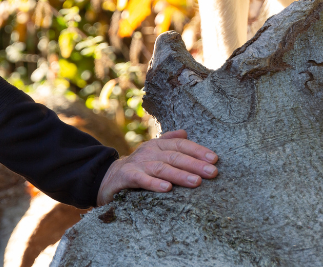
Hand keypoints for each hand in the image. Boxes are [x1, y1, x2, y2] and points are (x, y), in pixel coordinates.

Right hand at [96, 129, 217, 205]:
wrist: (107, 177)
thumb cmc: (138, 166)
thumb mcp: (154, 152)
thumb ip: (169, 141)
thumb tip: (186, 132)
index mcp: (157, 145)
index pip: (180, 145)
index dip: (197, 150)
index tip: (214, 159)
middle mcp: (149, 151)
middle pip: (175, 156)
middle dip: (195, 164)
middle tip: (213, 172)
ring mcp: (138, 163)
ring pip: (161, 168)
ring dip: (179, 175)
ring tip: (196, 182)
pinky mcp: (126, 177)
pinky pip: (141, 179)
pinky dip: (154, 184)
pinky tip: (167, 189)